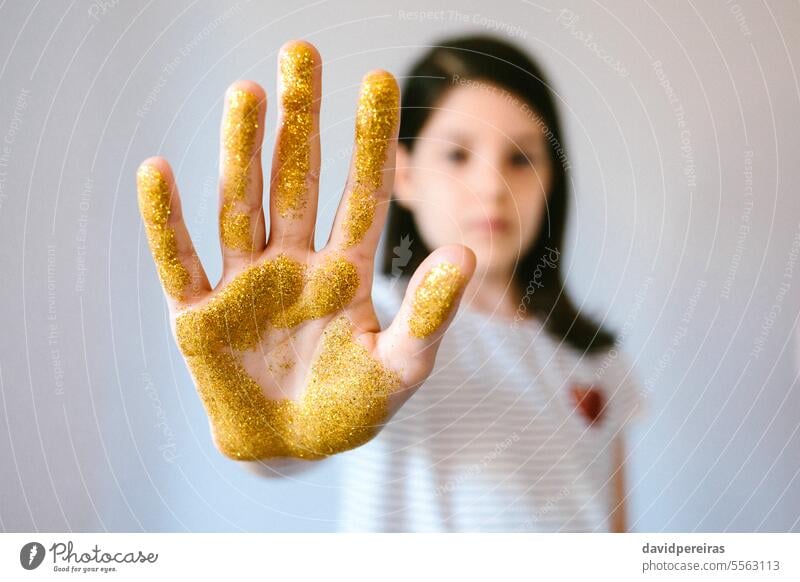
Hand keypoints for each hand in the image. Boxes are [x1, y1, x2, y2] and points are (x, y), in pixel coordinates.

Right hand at [136, 40, 474, 460]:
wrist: (291, 451)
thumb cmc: (350, 408)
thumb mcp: (402, 366)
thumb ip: (430, 314)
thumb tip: (468, 254)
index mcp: (345, 271)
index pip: (362, 195)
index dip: (371, 143)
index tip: (379, 82)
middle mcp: (293, 263)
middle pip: (297, 181)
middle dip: (301, 121)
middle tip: (302, 52)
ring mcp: (244, 284)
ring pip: (241, 205)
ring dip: (241, 151)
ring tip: (248, 92)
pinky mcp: (197, 315)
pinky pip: (179, 261)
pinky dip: (166, 222)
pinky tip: (158, 172)